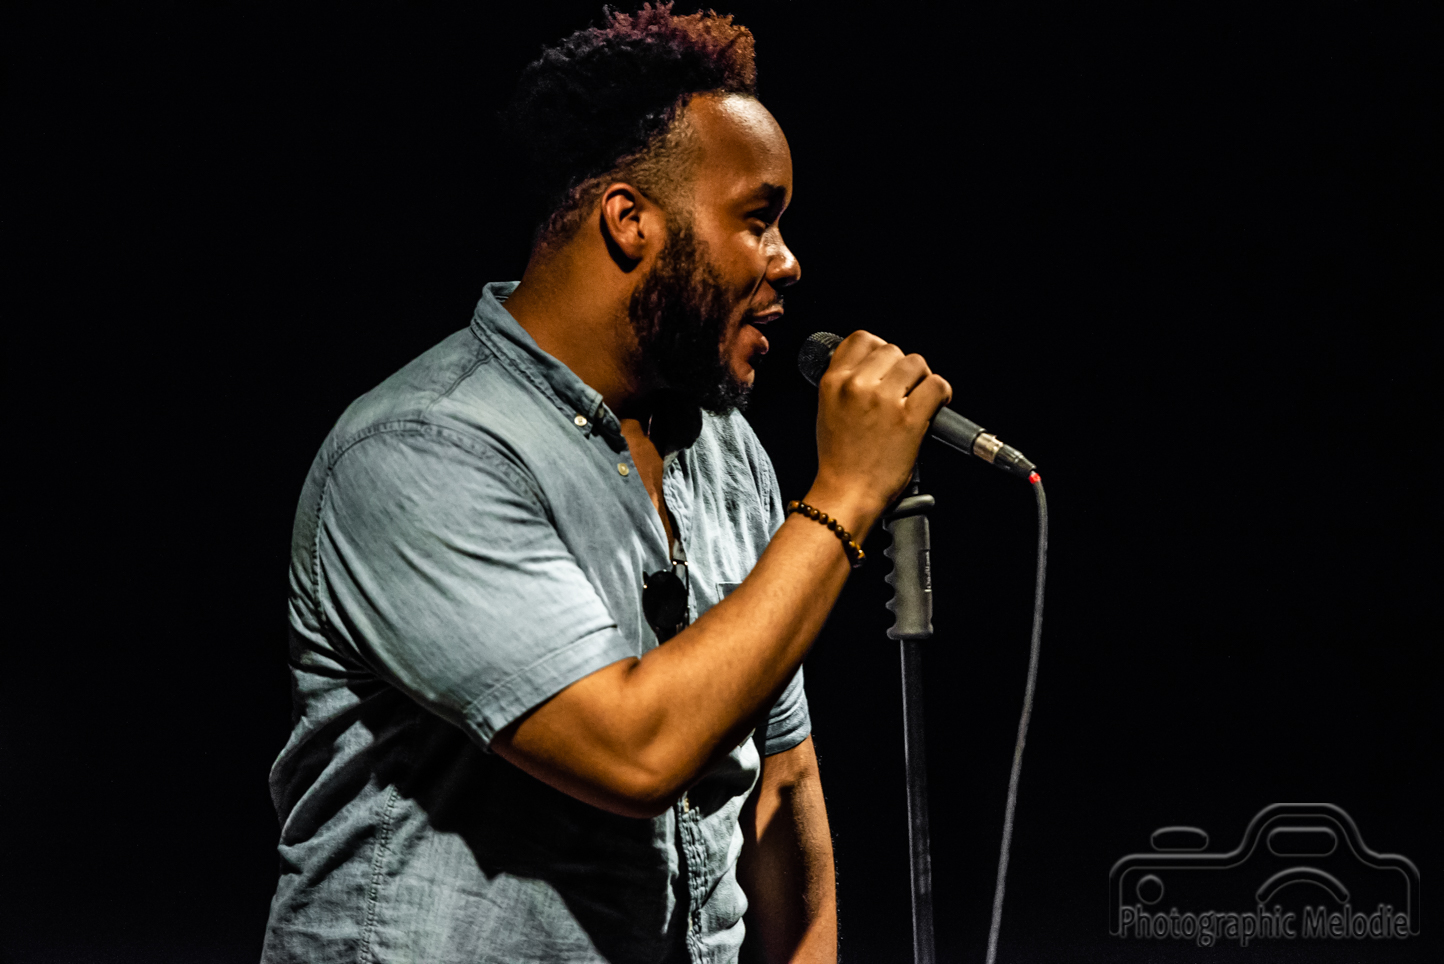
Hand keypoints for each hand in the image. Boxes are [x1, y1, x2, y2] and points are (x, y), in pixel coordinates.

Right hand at [808, 331, 951, 535]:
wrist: (846, 494)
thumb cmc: (839, 460)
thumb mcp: (829, 410)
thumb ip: (847, 384)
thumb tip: (873, 367)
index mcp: (834, 382)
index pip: (862, 339)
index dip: (879, 350)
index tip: (887, 366)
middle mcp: (857, 386)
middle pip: (892, 349)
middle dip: (902, 368)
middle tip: (904, 390)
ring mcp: (884, 401)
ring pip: (916, 363)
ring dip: (922, 379)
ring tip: (918, 399)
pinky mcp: (909, 419)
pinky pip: (936, 386)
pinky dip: (941, 393)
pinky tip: (936, 405)